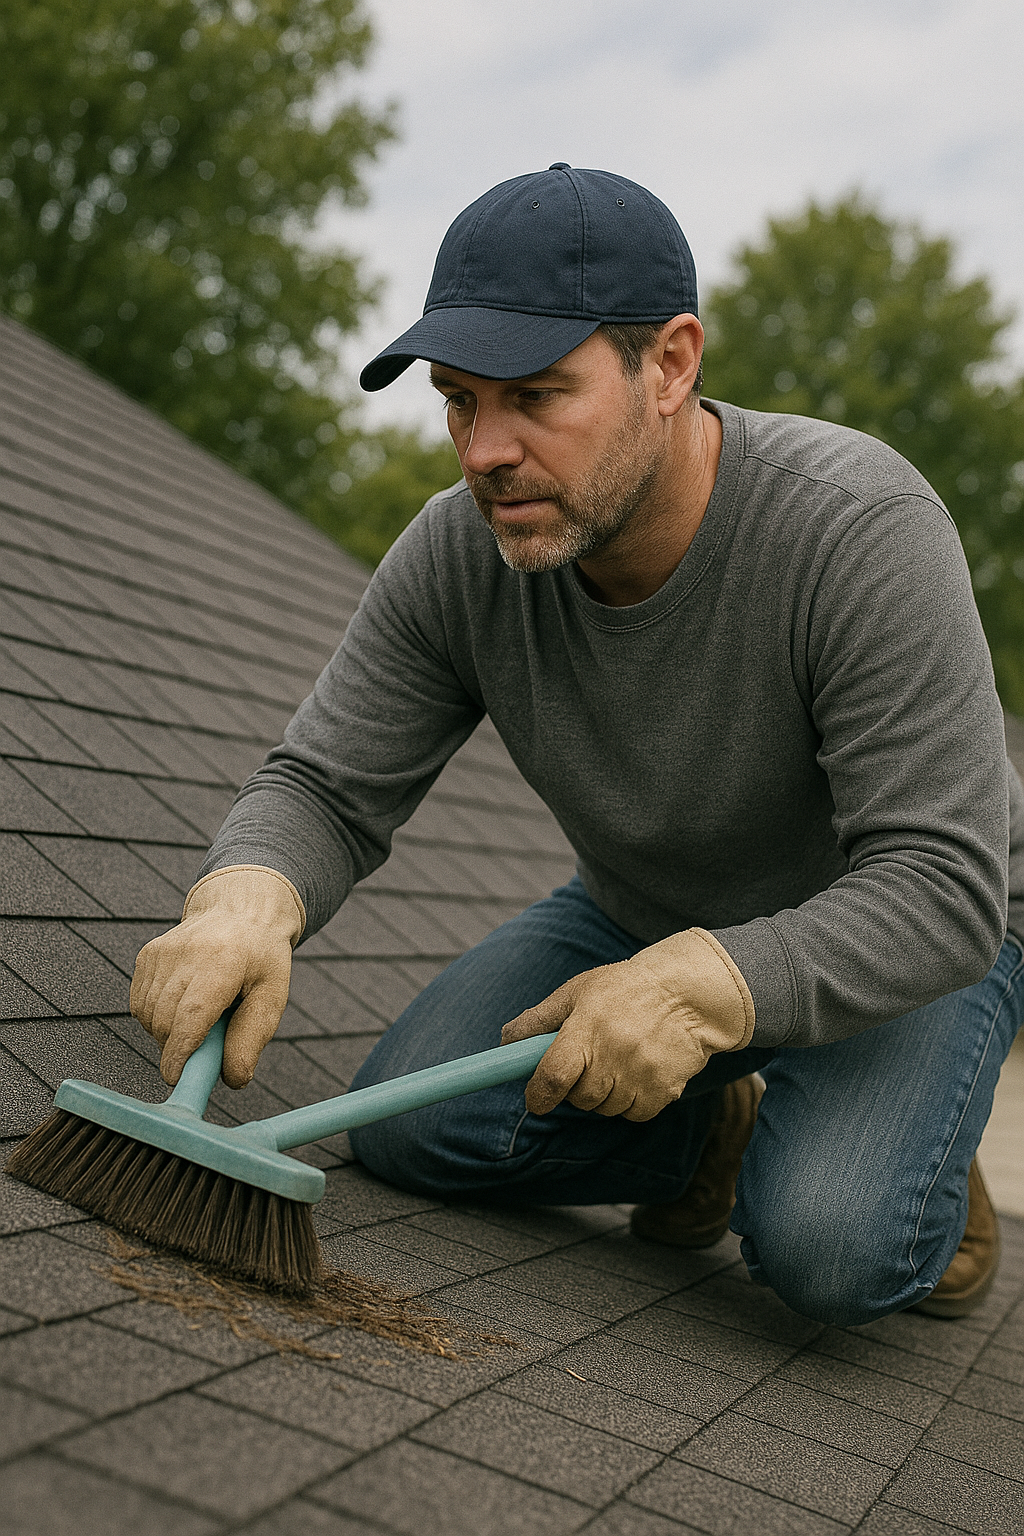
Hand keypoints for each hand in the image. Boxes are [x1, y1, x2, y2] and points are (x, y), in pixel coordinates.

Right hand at [130, 866, 304, 1088]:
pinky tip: (182, 1004)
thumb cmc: (260, 957)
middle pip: (166, 1021)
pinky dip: (157, 1016)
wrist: (242, 911)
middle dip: (180, 1046)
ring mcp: (162, 952)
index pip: (191, 1015)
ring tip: (200, 1016)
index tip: (176, 1077)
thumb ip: (251, 1039)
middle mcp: (187, 953)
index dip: (180, 1052)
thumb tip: (233, 1080)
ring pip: (149, 1016)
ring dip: (168, 1032)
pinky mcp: (147, 955)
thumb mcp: (271, 996)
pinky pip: (140, 1004)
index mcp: (223, 961)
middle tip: (207, 1043)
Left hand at [500, 928, 753, 1121]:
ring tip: (616, 1061)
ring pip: (605, 1109)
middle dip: (574, 1088)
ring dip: (603, 1094)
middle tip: (587, 1062)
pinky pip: (633, 1113)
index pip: (553, 1077)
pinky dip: (629, 1101)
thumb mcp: (577, 991)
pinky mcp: (665, 1090)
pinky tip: (637, 1072)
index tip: (535, 1098)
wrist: (688, 994)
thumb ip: (538, 1019)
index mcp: (587, 1026)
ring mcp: (642, 1074)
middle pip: (579, 1098)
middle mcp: (615, 1052)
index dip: (538, 1095)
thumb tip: (505, 1043)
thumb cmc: (624, 989)